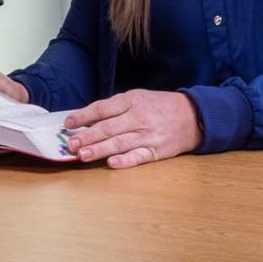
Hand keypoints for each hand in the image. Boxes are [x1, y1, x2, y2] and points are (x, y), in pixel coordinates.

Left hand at [64, 89, 202, 168]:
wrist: (194, 116)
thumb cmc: (158, 106)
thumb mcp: (136, 98)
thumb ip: (113, 108)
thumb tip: (86, 119)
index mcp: (131, 101)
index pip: (102, 108)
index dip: (83, 116)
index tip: (68, 124)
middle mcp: (139, 118)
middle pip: (108, 128)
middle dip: (87, 137)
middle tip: (70, 144)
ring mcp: (148, 135)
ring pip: (120, 143)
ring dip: (99, 150)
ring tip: (82, 155)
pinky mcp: (157, 151)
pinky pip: (139, 157)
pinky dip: (125, 160)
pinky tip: (111, 163)